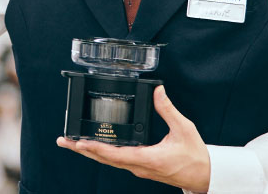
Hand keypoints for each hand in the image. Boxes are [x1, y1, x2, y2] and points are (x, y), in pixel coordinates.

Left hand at [57, 85, 210, 191]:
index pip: (115, 154)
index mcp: (148, 158)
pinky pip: (118, 161)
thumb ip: (167, 109)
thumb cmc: (195, 156)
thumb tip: (157, 91)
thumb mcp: (184, 128)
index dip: (95, 148)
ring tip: (74, 143)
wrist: (204, 176)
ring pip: (110, 161)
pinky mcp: (142, 167)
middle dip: (83, 150)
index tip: (79, 142)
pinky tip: (97, 147)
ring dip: (91, 152)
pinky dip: (103, 154)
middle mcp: (139, 166)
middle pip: (105, 159)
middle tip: (64, 142)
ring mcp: (139, 168)